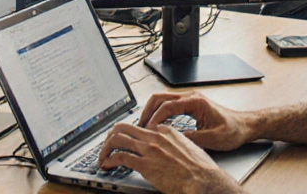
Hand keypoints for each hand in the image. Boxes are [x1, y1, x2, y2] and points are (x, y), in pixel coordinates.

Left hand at [97, 122, 244, 193]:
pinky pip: (119, 157)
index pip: (140, 127)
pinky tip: (107, 165)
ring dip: (106, 148)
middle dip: (111, 136)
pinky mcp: (144, 164)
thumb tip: (169, 150)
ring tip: (102, 157)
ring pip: (117, 139)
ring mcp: (149, 149)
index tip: (125, 143)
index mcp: (166, 131)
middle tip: (107, 145)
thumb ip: (175, 144)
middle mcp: (155, 136)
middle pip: (124, 127)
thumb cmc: (200, 170)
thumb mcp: (188, 148)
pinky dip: (109, 160)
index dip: (129, 135)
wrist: (204, 181)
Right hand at [138, 91, 254, 151]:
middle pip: (161, 97)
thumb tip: (174, 138)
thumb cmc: (233, 130)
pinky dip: (160, 113)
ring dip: (152, 111)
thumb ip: (193, 137)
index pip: (168, 105)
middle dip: (148, 111)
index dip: (155, 118)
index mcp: (196, 102)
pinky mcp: (191, 106)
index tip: (148, 129)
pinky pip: (170, 105)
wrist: (245, 126)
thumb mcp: (213, 138)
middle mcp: (192, 97)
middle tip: (139, 125)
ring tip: (144, 126)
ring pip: (163, 100)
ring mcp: (190, 100)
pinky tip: (156, 125)